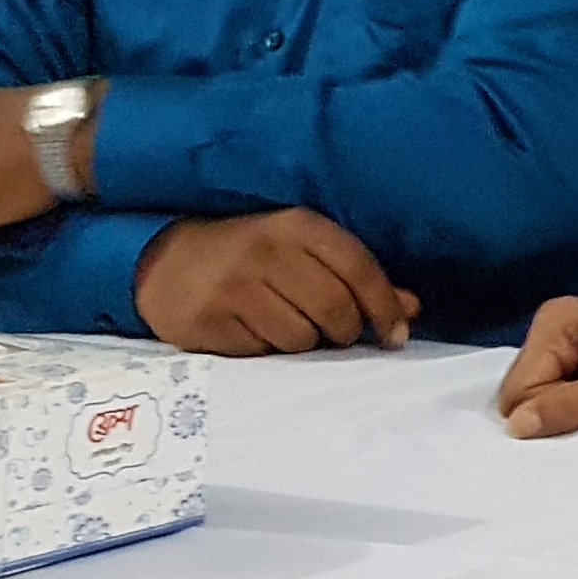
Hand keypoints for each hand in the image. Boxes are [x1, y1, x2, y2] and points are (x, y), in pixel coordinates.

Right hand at [134, 209, 416, 354]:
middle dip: (346, 331)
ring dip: (306, 343)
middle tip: (338, 335)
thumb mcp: (304, 252)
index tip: (396, 335)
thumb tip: (411, 310)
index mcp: (298, 226)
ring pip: (300, 337)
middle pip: (334, 307)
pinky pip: (262, 352)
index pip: (358, 267)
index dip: (385, 305)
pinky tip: (255, 332)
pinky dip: (269, 350)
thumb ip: (358, 279)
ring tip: (288, 326)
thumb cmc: (252, 257)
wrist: (166, 262)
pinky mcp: (208, 321)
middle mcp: (267, 251)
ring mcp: (234, 286)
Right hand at [497, 297, 577, 438]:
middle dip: (557, 412)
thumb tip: (517, 425)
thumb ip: (570, 406)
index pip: (520, 391)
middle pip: (521, 395)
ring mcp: (558, 342)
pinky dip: (572, 408)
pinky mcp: (569, 359)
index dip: (551, 414)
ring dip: (566, 411)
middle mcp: (551, 326)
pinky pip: (551, 396)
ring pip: (534, 400)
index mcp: (559, 322)